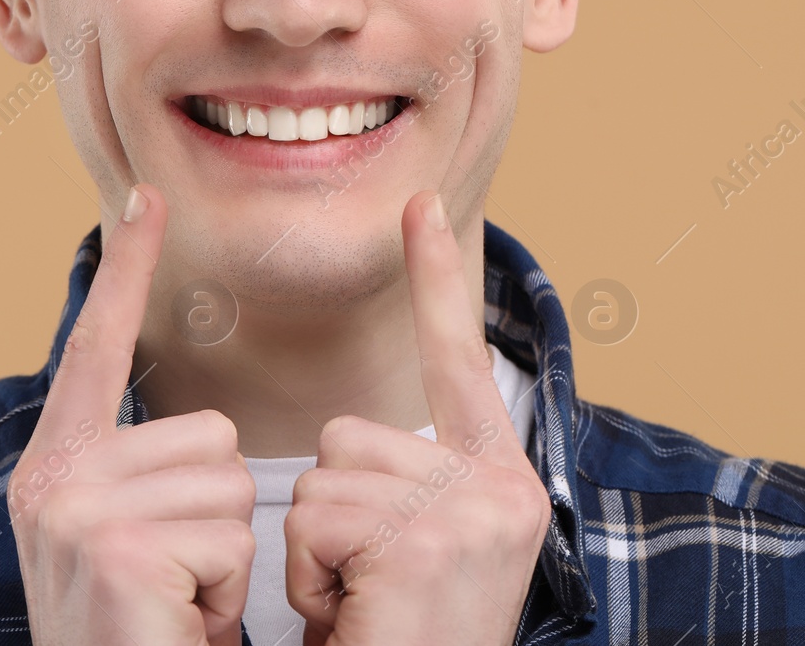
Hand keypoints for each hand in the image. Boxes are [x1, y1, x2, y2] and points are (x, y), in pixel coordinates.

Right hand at [10, 184, 256, 645]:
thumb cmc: (140, 640)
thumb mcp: (121, 550)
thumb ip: (139, 481)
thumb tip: (208, 441)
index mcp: (56, 467)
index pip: (97, 348)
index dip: (126, 270)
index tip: (146, 198)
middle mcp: (52, 476)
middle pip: (209, 434)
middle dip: (222, 517)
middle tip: (178, 588)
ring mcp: (75, 508)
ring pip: (231, 482)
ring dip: (229, 560)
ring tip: (179, 611)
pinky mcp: (113, 545)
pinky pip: (230, 534)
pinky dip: (227, 593)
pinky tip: (181, 628)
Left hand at [283, 190, 551, 645]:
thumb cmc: (394, 639)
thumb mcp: (409, 551)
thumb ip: (397, 483)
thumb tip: (341, 443)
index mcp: (496, 483)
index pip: (456, 363)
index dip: (436, 280)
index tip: (419, 207)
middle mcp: (501, 489)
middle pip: (346, 434)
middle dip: (327, 513)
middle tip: (366, 587)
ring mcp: (473, 511)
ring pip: (321, 475)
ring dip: (314, 548)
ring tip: (361, 604)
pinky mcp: (432, 536)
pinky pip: (313, 517)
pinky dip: (309, 576)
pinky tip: (355, 616)